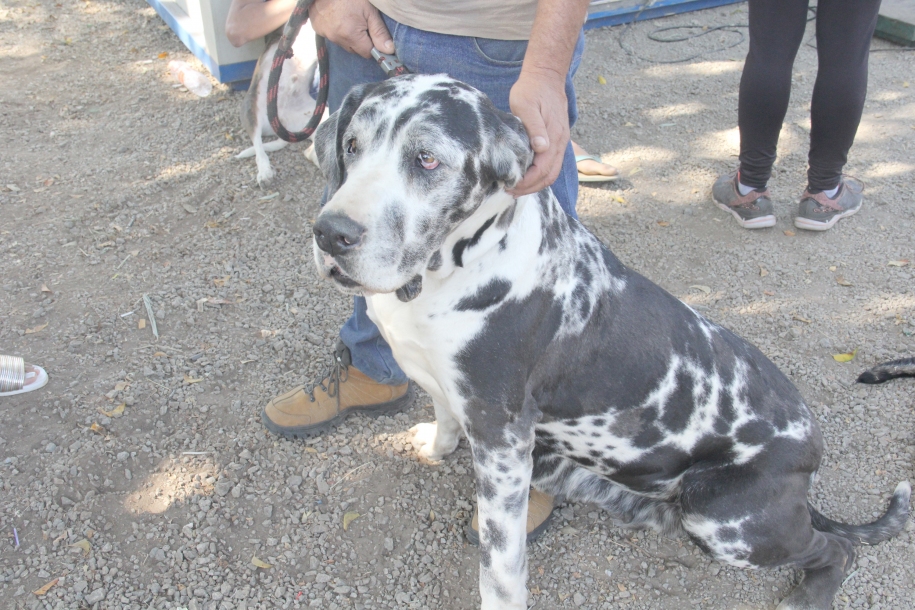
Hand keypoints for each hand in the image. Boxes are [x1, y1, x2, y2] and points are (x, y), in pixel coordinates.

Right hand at [309, 0, 393, 57]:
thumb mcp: (370, 10)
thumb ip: (379, 32)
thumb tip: (389, 50)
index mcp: (351, 34)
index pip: (367, 53)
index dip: (372, 45)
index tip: (373, 34)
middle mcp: (337, 38)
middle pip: (355, 50)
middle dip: (361, 41)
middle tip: (361, 23)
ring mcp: (325, 34)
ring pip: (344, 44)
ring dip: (349, 36)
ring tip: (349, 19)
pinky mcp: (318, 29)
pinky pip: (333, 36)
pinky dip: (337, 31)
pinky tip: (338, 18)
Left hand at [507, 68, 569, 196]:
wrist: (546, 75)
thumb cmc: (532, 89)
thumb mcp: (526, 105)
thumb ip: (534, 127)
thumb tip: (541, 148)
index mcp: (553, 137)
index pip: (542, 170)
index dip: (527, 182)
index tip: (509, 185)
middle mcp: (560, 142)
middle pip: (549, 176)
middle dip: (530, 188)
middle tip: (509, 191)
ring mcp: (560, 142)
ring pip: (551, 172)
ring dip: (535, 183)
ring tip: (515, 187)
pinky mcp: (556, 139)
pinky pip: (551, 164)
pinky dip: (539, 174)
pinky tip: (525, 174)